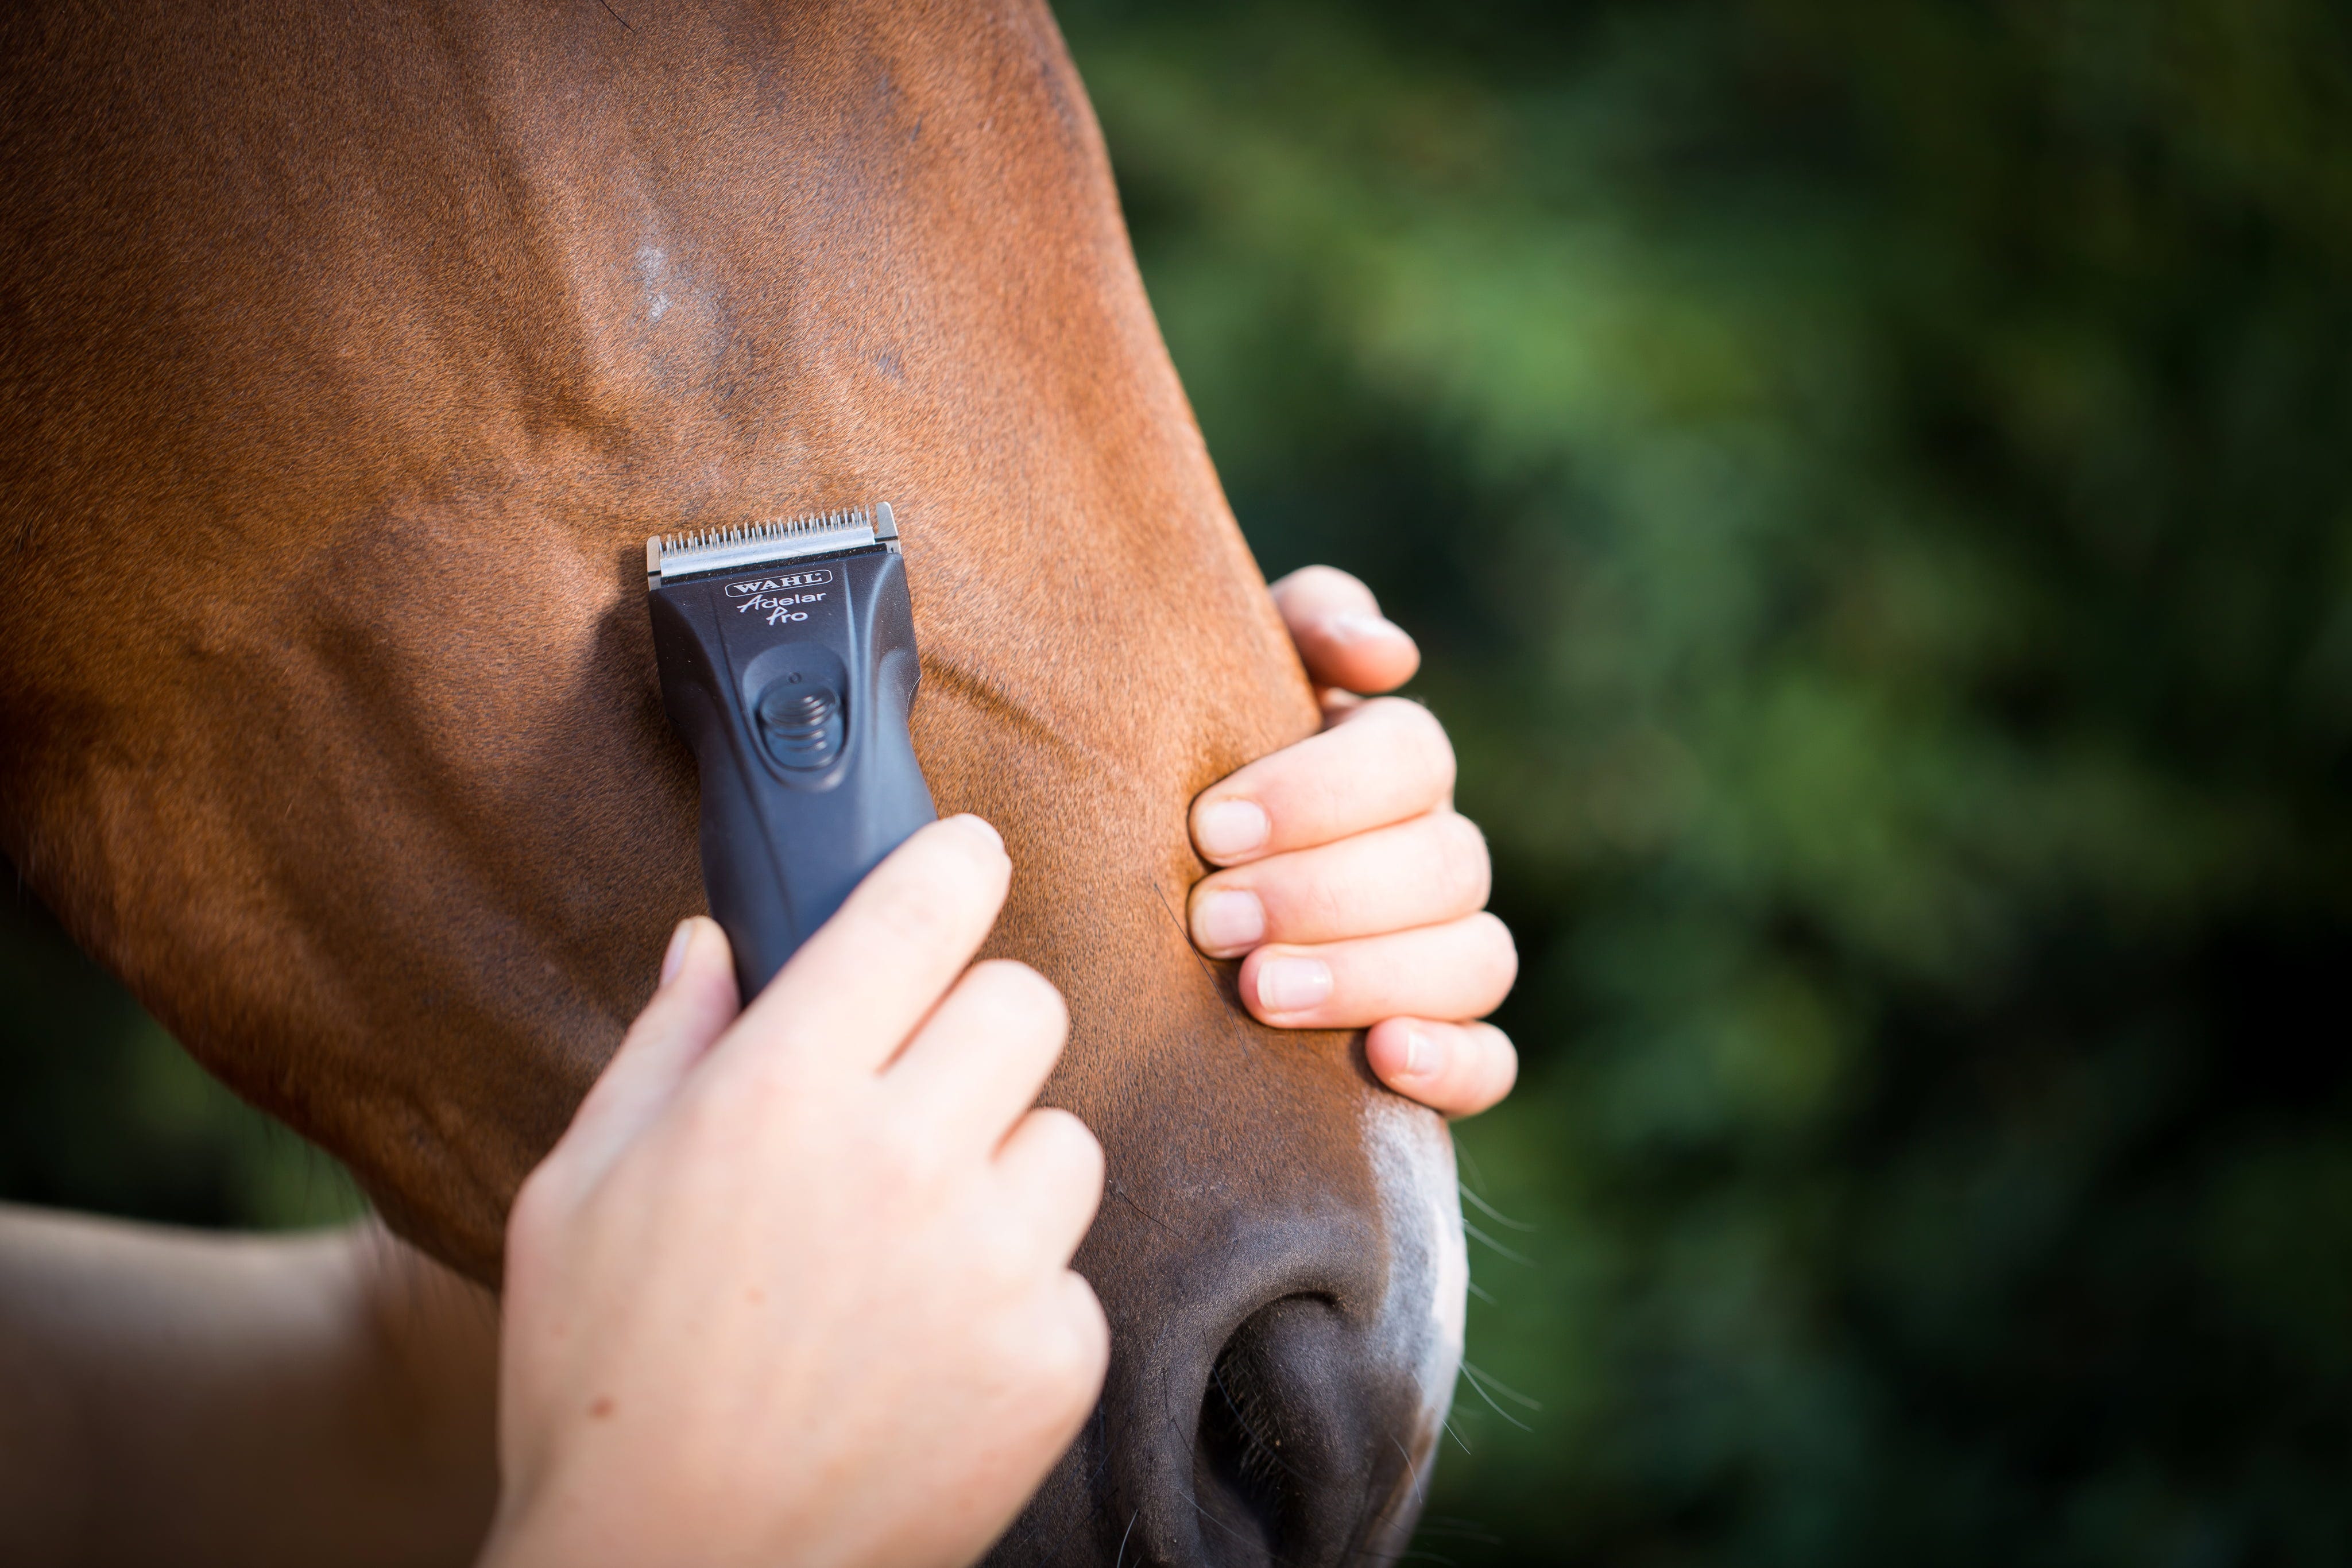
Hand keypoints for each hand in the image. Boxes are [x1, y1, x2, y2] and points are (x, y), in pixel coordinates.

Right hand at [483, 817, 1107, 1567]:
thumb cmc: (599, 1384)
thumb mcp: (578, 1193)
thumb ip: (664, 1046)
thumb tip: (713, 941)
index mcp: (780, 1093)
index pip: (922, 909)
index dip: (956, 864)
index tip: (967, 860)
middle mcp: (905, 1160)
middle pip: (1026, 1004)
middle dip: (974, 1030)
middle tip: (916, 1094)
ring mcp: (993, 1266)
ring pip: (1065, 1139)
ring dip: (1003, 1170)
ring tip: (912, 1248)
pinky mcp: (1051, 1362)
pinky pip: (1072, 1273)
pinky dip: (1017, 1298)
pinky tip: (930, 1348)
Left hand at [1191, 567, 1518, 1117]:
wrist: (1126, 890)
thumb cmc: (1174, 766)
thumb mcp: (1214, 673)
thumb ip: (1301, 623)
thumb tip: (1386, 653)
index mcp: (1389, 759)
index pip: (1412, 755)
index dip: (1319, 792)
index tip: (1208, 828)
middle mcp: (1433, 853)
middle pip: (1445, 864)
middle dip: (1322, 894)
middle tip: (1207, 920)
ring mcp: (1447, 953)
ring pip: (1476, 960)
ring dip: (1369, 976)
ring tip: (1258, 992)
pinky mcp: (1441, 1047)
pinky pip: (1491, 1063)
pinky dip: (1450, 1062)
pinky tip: (1382, 1059)